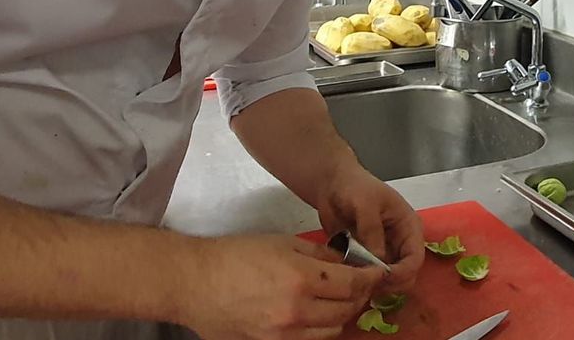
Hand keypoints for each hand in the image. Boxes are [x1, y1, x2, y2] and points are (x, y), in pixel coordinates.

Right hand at [179, 234, 384, 339]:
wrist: (194, 282)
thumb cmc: (236, 255)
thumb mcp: (283, 243)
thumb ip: (320, 255)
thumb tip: (347, 261)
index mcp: (301, 279)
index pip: (352, 285)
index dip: (371, 279)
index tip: (378, 273)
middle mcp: (296, 311)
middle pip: (347, 311)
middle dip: (360, 296)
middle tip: (360, 285)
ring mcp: (283, 334)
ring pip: (331, 332)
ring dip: (341, 316)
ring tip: (338, 300)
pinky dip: (319, 330)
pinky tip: (315, 315)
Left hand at [315, 164, 424, 293]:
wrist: (332, 185)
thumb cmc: (354, 187)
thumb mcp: (365, 204)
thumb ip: (372, 231)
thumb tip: (378, 261)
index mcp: (409, 227)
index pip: (415, 258)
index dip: (402, 273)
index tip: (380, 278)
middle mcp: (401, 243)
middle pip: (406, 275)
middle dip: (389, 283)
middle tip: (365, 284)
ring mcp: (385, 253)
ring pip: (389, 281)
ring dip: (375, 285)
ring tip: (355, 281)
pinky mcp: (368, 259)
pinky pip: (370, 278)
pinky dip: (362, 282)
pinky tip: (349, 279)